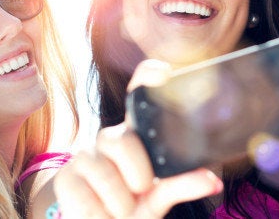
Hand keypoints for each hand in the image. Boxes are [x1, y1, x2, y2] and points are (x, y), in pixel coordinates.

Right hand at [51, 60, 222, 217]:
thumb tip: (212, 181)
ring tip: (122, 209)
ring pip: (105, 174)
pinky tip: (103, 215)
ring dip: (120, 203)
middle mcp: (110, 139)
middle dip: (138, 175)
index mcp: (137, 135)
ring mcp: (84, 156)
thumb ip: (181, 185)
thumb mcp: (159, 198)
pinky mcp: (66, 178)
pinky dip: (101, 216)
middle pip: (122, 139)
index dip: (148, 76)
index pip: (138, 93)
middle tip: (141, 190)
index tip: (164, 73)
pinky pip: (86, 198)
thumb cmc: (134, 208)